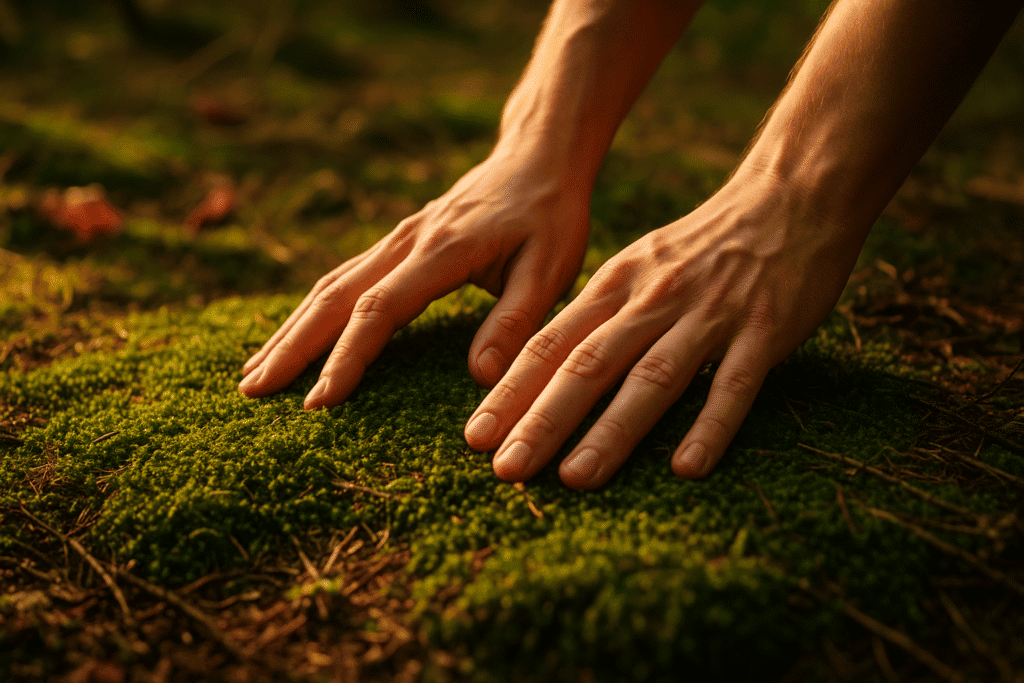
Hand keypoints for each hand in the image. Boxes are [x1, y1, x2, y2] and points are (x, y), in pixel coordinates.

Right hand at [238, 149, 589, 406]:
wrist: (537, 158)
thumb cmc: (550, 216)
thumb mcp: (550, 268)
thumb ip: (516, 320)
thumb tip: (481, 377)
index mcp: (443, 250)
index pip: (380, 308)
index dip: (347, 356)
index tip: (319, 401)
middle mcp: (407, 242)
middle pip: (335, 296)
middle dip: (292, 345)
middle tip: (252, 391)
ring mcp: (396, 239)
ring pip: (330, 286)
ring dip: (290, 330)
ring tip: (254, 373)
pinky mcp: (397, 243)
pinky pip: (344, 278)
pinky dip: (312, 312)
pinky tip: (295, 337)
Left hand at [463, 171, 868, 486]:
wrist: (788, 198)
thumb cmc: (702, 246)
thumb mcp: (637, 267)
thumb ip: (597, 317)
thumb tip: (542, 370)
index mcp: (615, 285)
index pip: (550, 344)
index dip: (511, 393)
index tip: (476, 438)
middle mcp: (652, 300)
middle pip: (589, 365)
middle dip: (543, 420)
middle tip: (506, 469)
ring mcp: (709, 315)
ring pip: (652, 378)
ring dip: (612, 430)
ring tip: (575, 478)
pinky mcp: (764, 330)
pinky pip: (734, 384)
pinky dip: (710, 425)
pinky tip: (687, 467)